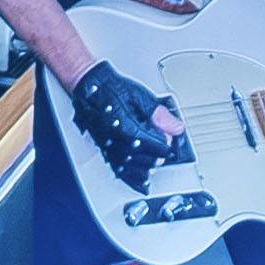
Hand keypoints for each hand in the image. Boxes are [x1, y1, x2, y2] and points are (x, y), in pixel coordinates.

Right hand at [68, 60, 191, 189]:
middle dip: (158, 155)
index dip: (167, 143)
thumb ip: (160, 115)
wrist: (88, 86)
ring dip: (146, 168)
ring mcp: (111, 146)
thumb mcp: (141, 96)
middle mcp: (120, 140)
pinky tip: (136, 178)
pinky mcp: (104, 148)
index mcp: (131, 128)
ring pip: (133, 167)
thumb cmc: (111, 88)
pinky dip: (130, 176)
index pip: (158, 145)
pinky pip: (118, 168)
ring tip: (155, 164)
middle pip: (146, 159)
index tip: (171, 138)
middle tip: (165, 151)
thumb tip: (176, 127)